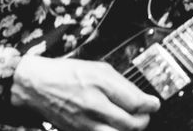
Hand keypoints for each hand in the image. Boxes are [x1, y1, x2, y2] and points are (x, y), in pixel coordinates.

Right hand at [11, 55, 159, 130]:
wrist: (37, 85)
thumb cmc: (67, 73)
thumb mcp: (98, 68)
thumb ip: (121, 84)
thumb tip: (141, 97)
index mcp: (100, 84)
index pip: (136, 102)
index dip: (151, 105)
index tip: (154, 104)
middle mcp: (93, 105)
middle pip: (131, 123)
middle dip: (144, 120)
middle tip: (146, 114)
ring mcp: (85, 122)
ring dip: (129, 130)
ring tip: (132, 122)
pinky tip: (116, 126)